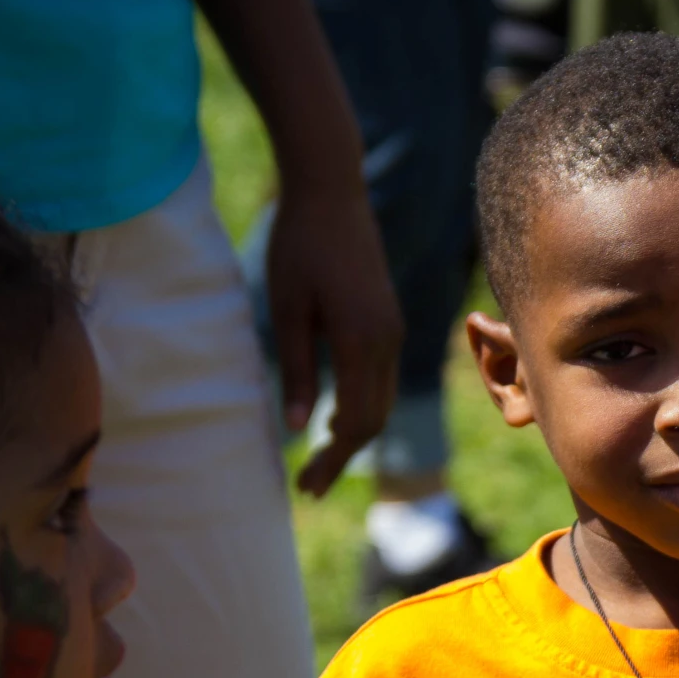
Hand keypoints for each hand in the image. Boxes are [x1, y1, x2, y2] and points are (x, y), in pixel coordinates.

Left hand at [266, 186, 402, 495]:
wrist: (332, 192)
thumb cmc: (298, 245)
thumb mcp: (285, 309)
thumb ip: (296, 368)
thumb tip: (297, 427)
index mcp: (361, 341)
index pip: (355, 421)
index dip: (330, 459)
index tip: (304, 486)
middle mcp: (387, 341)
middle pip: (375, 419)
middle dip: (342, 456)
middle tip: (308, 485)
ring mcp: (393, 330)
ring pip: (382, 400)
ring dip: (355, 432)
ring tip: (319, 456)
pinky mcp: (388, 320)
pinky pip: (383, 378)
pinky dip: (363, 406)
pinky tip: (335, 414)